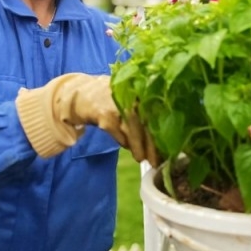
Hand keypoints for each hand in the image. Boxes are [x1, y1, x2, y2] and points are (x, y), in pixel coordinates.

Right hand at [16, 73, 158, 164]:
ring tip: (143, 158)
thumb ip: (146, 109)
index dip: (164, 132)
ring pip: (133, 130)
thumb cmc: (114, 97)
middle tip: (157, 161)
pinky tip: (128, 147)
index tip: (169, 148)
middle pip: (147, 122)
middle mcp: (131, 94)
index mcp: (142, 89)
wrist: (82, 93)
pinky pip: (118, 133)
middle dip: (153, 145)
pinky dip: (124, 142)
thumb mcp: (131, 96)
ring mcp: (117, 104)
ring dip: (139, 147)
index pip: (157, 112)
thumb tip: (165, 134)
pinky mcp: (104, 115)